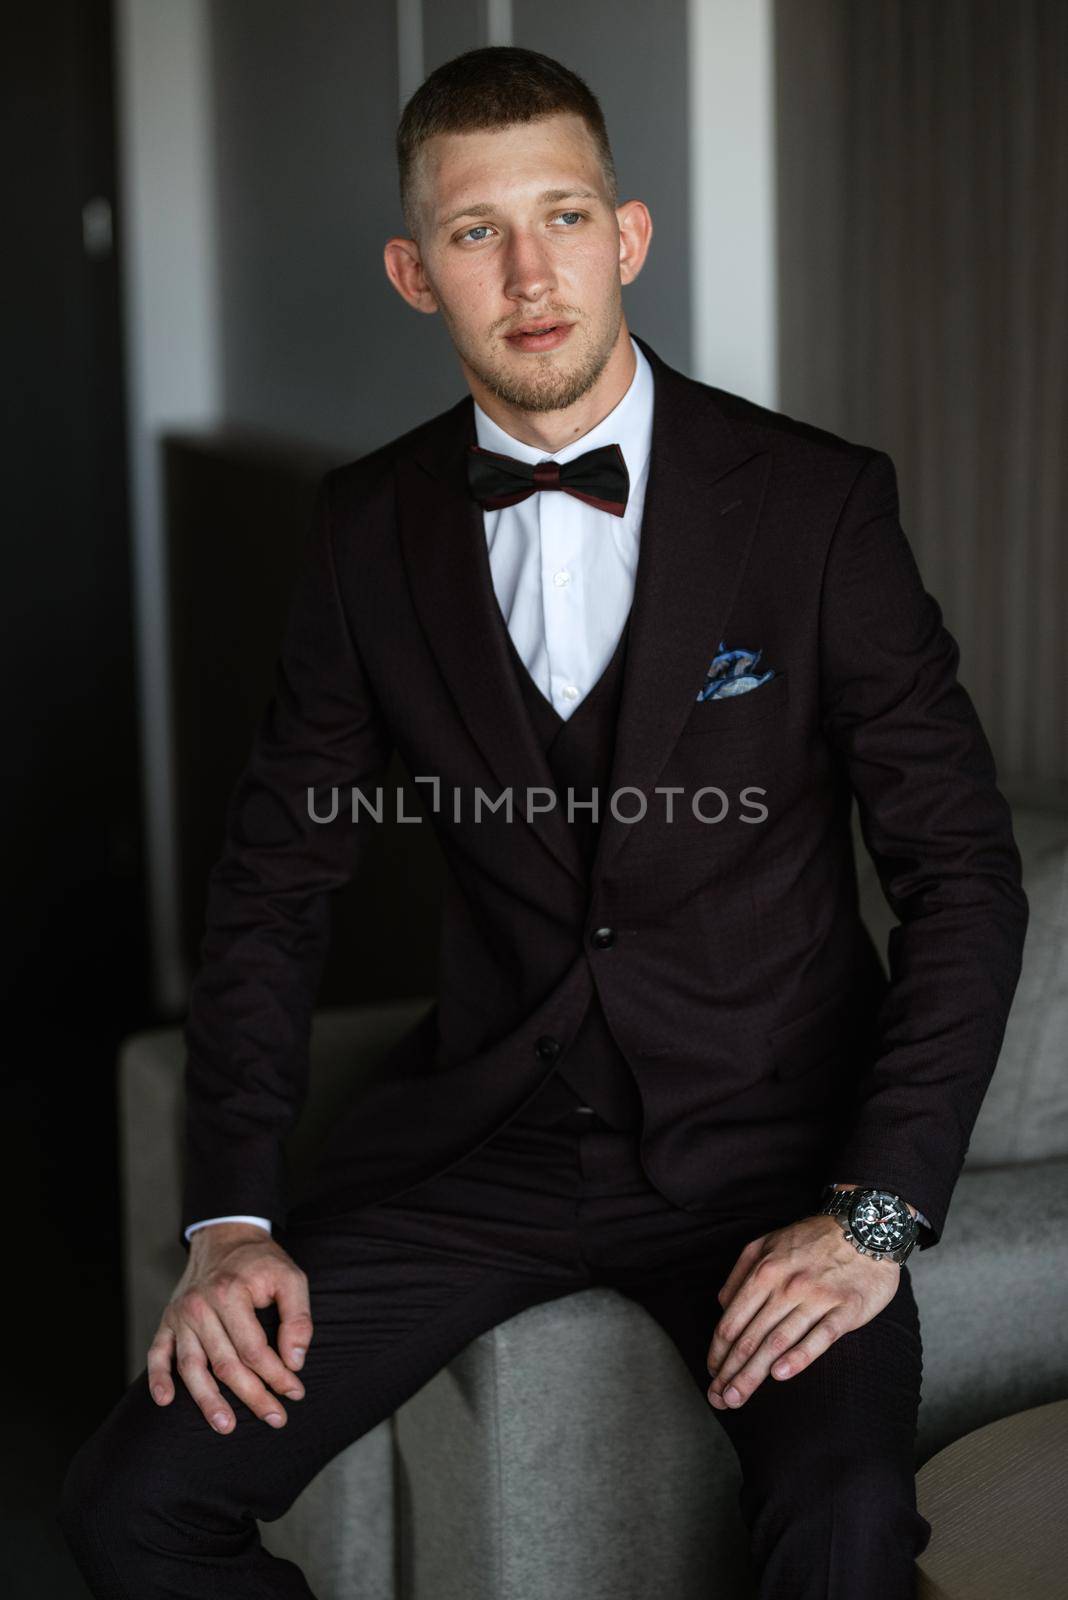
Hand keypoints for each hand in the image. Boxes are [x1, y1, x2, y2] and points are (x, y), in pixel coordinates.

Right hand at [147, 1221, 312, 1433]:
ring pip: (191, 1367)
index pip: (254, 1348)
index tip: (295, 1392)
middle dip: (252, 1395)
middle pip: (225, 1363)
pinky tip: (165, 1401)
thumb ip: (298, 1318)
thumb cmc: (261, 1262)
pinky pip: (157, 1354)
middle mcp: (200, 1306)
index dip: (276, 1375)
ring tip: (225, 1426)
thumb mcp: (290, 1278)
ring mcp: (180, 1315)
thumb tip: (295, 1360)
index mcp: (230, 1292)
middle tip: (275, 1418)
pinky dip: (158, 1379)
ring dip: (207, 1400)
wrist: (225, 1237)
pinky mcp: (167, 1321)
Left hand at [705, 1214, 899, 1410]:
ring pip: (778, 1342)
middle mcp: (787, 1285)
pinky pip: (820, 1337)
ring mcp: (817, 1298)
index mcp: (764, 1271)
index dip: (718, 1351)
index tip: (711, 1374)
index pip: (733, 1320)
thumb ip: (741, 1273)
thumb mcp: (766, 1243)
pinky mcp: (846, 1309)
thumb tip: (722, 1306)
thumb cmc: (812, 1239)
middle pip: (751, 1337)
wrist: (865, 1227)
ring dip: (754, 1374)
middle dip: (731, 1371)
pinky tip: (780, 1375)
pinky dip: (798, 1357)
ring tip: (738, 1397)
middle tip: (719, 1400)